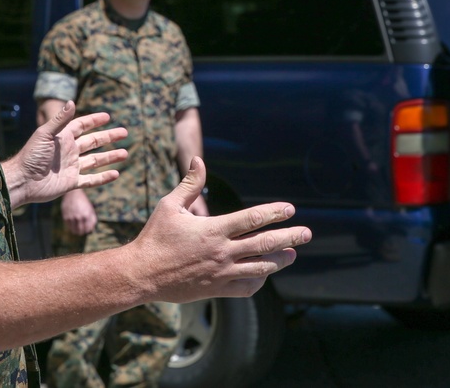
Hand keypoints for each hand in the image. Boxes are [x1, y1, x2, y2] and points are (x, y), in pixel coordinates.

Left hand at [5, 101, 127, 206]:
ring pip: (96, 160)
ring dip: (110, 156)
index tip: (108, 116)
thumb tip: (71, 101)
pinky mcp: (71, 182)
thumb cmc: (31, 156)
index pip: (82, 126)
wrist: (22, 181)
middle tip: (124, 132)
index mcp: (63, 138)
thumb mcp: (45, 134)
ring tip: (125, 153)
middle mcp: (69, 151)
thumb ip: (60, 120)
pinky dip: (103, 178)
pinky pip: (91, 180)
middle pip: (93, 142)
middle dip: (109, 137)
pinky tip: (116, 174)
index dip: (94, 121)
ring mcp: (71, 167)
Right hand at [62, 189, 97, 235]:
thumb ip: (92, 220)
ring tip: (77, 229)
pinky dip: (71, 227)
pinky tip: (73, 223)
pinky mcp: (66, 217)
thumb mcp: (91, 210)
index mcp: (87, 215)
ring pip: (74, 231)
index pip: (88, 229)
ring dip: (76, 231)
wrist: (73, 194)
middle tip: (82, 231)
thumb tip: (91, 230)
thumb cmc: (83, 203)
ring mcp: (72, 218)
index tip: (87, 230)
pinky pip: (69, 227)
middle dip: (82, 232)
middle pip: (81, 232)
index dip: (88, 231)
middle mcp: (79, 217)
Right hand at [127, 157, 310, 302]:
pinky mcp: (217, 289)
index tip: (290, 209)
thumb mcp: (169, 205)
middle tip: (307, 233)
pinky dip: (259, 279)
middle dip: (289, 237)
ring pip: (260, 267)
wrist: (142, 273)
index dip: (274, 213)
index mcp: (213, 229)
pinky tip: (264, 272)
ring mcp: (221, 272)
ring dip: (279, 259)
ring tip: (292, 253)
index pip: (252, 219)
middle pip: (264, 244)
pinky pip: (246, 287)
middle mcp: (222, 252)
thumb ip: (189, 184)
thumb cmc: (155, 236)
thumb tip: (198, 160)